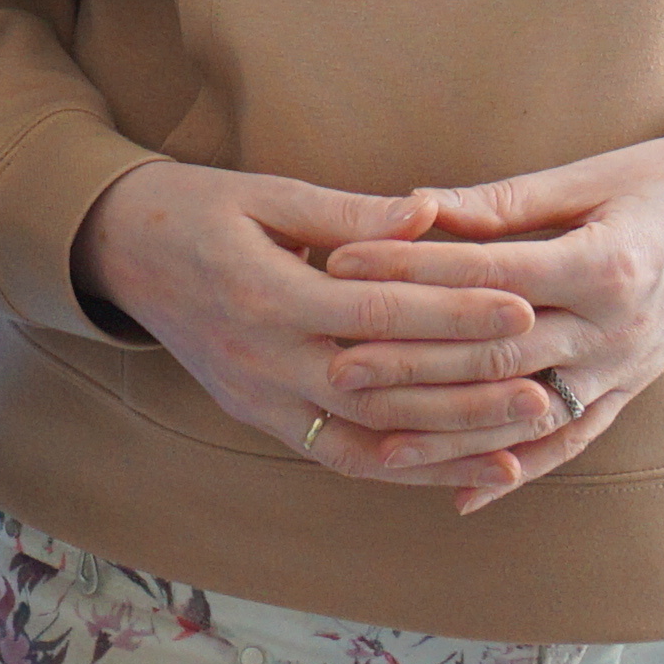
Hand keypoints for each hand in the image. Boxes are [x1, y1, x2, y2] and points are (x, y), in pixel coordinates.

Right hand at [73, 160, 561, 492]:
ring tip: (523, 439)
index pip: (375, 313)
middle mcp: (261, 358)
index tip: (520, 307)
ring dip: (447, 446)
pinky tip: (460, 470)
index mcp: (264, 291)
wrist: (119, 251)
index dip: (451, 314)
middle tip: (544, 386)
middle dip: (466, 392)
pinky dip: (403, 468)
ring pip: (365, 439)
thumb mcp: (265, 193)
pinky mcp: (259, 418)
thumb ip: (349, 212)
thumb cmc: (197, 208)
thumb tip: (429, 215)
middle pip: (380, 389)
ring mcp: (257, 398)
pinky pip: (339, 456)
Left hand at [318, 121, 663, 512]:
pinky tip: (461, 497)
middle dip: (411, 363)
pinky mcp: (630, 393)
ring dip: (449, 431)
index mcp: (604, 264)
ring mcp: (625, 371)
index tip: (340, 264)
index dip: (409, 273)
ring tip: (374, 436)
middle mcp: (616, 330)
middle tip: (335, 364)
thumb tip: (411, 209)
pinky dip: (515, 472)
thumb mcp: (588, 177)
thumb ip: (501, 205)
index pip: (487, 278)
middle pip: (497, 356)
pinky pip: (568, 442)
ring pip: (524, 413)